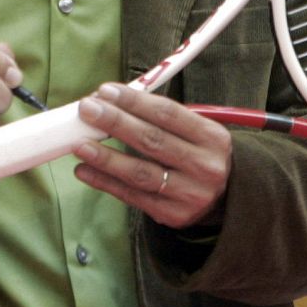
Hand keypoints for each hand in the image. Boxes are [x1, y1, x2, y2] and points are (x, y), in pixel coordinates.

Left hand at [73, 83, 230, 228]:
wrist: (226, 198)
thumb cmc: (198, 154)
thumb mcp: (195, 132)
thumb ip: (159, 118)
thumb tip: (107, 102)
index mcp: (212, 137)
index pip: (168, 114)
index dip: (134, 102)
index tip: (106, 91)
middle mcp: (204, 166)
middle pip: (152, 141)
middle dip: (116, 123)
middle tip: (87, 110)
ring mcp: (190, 193)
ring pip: (140, 173)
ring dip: (106, 157)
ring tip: (79, 145)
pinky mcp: (173, 214)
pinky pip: (132, 196)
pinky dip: (105, 182)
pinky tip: (84, 170)